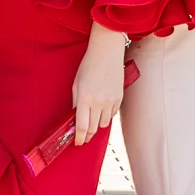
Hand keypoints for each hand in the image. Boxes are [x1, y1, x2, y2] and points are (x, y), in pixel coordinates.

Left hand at [69, 25, 127, 146]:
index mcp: (85, 98)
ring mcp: (110, 101)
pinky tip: (102, 109)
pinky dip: (106, 116)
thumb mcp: (76, 84)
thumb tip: (75, 119)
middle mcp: (98, 102)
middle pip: (93, 129)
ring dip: (96, 125)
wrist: (107, 52)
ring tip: (92, 120)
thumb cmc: (88, 66)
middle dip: (87, 135)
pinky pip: (112, 115)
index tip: (77, 142)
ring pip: (103, 124)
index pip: (82, 126)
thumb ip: (76, 103)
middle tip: (83, 137)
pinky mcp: (119, 98)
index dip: (79, 138)